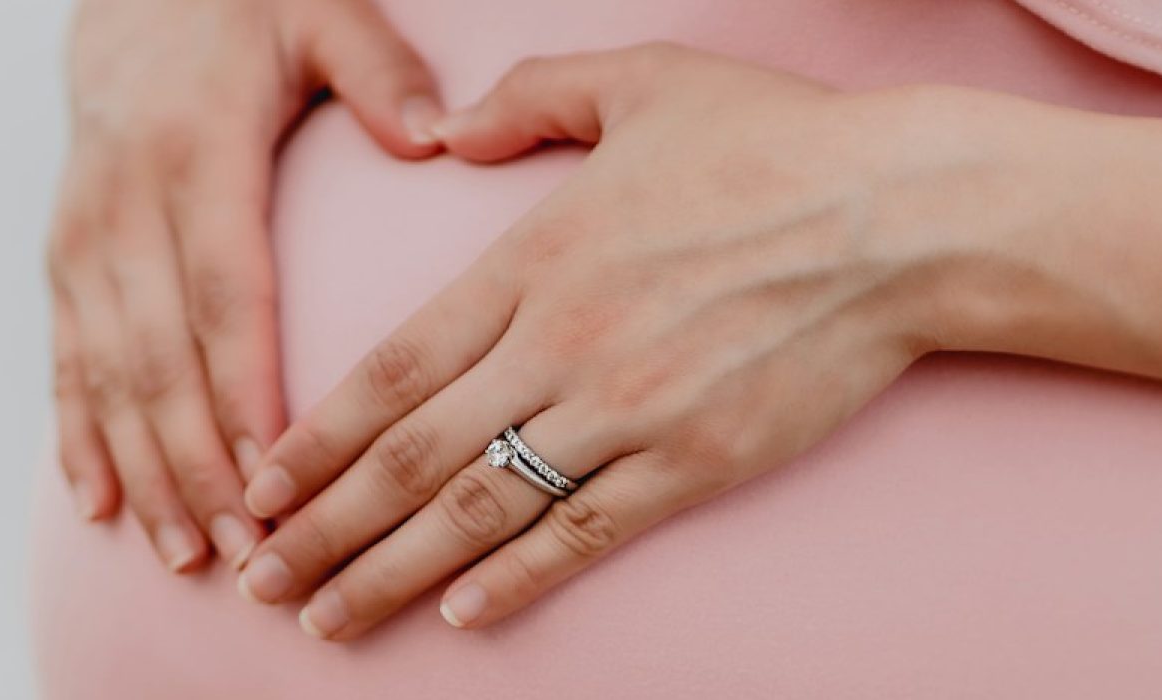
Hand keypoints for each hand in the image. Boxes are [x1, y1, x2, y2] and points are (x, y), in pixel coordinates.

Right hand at [47, 0, 444, 570]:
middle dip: (198, 463)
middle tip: (246, 548)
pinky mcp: (64, 262)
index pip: (224, 292)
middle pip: (161, 356)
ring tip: (186, 552)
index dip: (243, 388)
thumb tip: (435, 133)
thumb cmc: (245, 9)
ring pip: (107, 374)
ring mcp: (85, 240)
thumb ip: (379, 72)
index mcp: (198, 153)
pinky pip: (65, 361)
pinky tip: (101, 507)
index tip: (276, 468)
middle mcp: (127, 206)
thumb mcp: (322, 13)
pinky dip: (80, 438)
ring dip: (144, 469)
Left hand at [232, 44, 1048, 637]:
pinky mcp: (696, 462)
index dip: (317, 437)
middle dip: (322, 527)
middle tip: (258, 579)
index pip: (394, 367)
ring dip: (392, 572)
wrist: (903, 217)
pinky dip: (519, 579)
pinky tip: (463, 615)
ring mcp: (628, 412)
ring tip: (327, 619)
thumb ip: (531, 97)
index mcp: (533, 260)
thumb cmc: (778, 142)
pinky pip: (587, 533)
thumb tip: (449, 125)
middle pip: (413, 455)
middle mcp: (562, 344)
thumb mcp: (643, 81)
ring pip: (482, 510)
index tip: (260, 485)